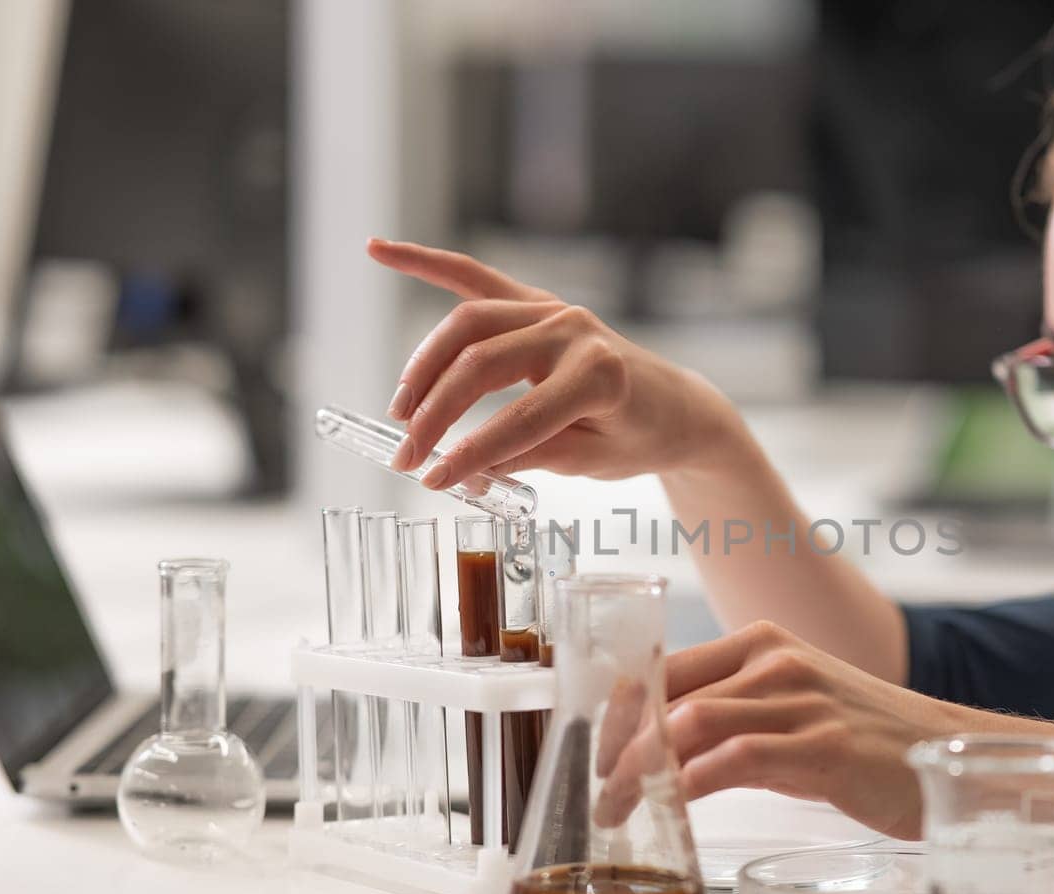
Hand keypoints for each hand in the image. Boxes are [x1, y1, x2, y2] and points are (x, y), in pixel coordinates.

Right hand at [367, 238, 744, 485]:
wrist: (674, 406)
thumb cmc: (639, 437)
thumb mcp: (591, 462)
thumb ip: (529, 457)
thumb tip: (463, 471)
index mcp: (598, 376)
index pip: (518, 419)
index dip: (471, 453)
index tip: (432, 481)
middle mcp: (574, 331)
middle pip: (481, 365)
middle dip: (435, 413)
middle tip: (407, 456)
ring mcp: (554, 310)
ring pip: (468, 324)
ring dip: (424, 365)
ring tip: (401, 411)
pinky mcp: (539, 302)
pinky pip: (475, 277)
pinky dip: (427, 263)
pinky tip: (380, 251)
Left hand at [595, 621, 979, 838]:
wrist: (955, 750)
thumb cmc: (869, 739)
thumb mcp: (796, 706)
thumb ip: (738, 710)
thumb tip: (667, 743)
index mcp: (761, 644)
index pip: (664, 666)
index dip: (619, 710)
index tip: (594, 750)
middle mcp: (775, 662)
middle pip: (665, 695)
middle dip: (617, 747)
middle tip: (594, 791)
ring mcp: (799, 701)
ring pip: (689, 725)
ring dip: (640, 772)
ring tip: (618, 810)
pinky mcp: (821, 748)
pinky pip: (733, 762)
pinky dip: (689, 786)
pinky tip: (669, 811)